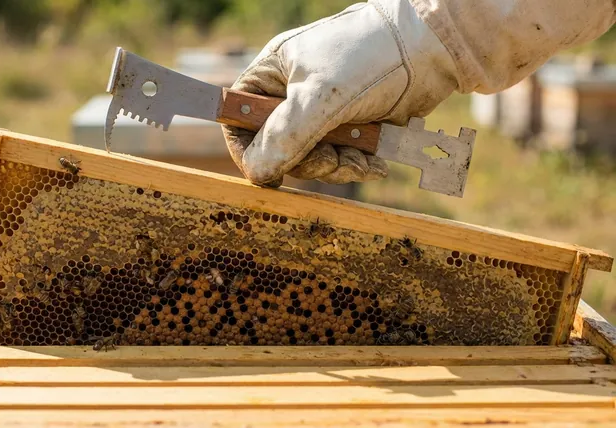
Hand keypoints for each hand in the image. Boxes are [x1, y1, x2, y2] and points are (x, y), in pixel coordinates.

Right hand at [222, 0, 459, 187]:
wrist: (429, 49)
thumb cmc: (367, 56)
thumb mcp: (320, 97)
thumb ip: (285, 137)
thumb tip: (256, 173)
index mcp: (271, 75)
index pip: (239, 119)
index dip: (249, 150)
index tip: (270, 173)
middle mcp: (291, 94)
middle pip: (278, 148)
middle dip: (307, 161)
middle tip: (330, 160)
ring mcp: (321, 112)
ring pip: (311, 159)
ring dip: (336, 167)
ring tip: (363, 160)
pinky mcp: (349, 125)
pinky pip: (340, 158)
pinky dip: (356, 164)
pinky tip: (376, 162)